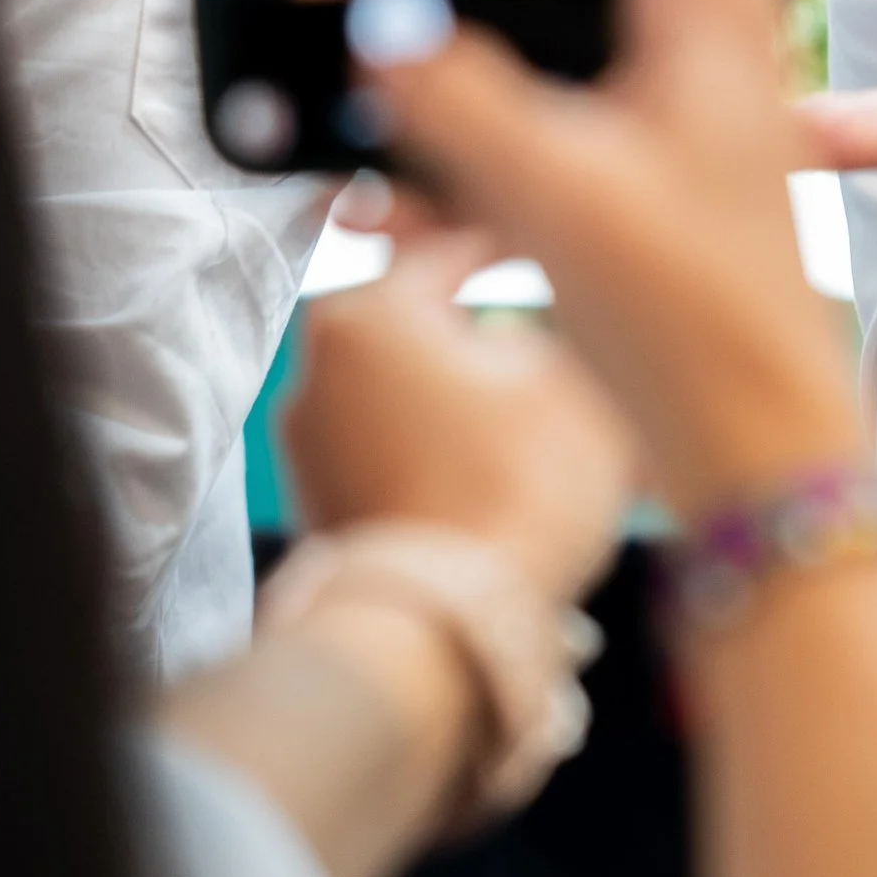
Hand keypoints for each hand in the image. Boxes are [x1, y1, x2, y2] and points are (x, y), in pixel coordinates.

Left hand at [282, 228, 634, 604]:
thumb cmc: (513, 490)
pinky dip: (447, 462)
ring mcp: (309, 445)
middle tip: (566, 366)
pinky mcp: (321, 509)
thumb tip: (509, 335)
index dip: (518, 246)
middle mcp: (317, 365)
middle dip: (494, 347)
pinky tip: (510, 488)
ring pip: (416, 401)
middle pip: (426, 332)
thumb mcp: (563, 379)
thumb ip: (537, 328)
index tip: (563, 258)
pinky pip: (400, 460)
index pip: (451, 248)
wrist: (449, 630)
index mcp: (367, 308)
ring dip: (473, 410)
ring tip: (551, 440)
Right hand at [352, 0, 861, 512]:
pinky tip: (396, 111)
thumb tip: (376, 25)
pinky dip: (474, 50)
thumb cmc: (702, 327)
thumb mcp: (566, 202)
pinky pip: (547, 40)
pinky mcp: (632, 124)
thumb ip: (462, 105)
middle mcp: (701, 8)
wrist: (758, 444)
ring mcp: (669, 63)